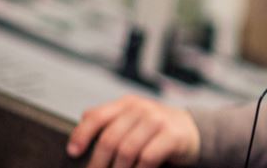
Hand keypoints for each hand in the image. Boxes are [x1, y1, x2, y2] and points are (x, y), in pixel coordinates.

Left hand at [68, 95, 200, 167]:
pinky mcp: (172, 135)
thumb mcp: (133, 120)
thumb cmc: (156, 130)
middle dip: (98, 163)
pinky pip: (148, 158)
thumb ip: (111, 123)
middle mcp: (140, 108)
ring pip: (127, 150)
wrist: (193, 130)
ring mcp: (157, 120)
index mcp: (126, 104)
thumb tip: (78, 140)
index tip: (73, 152)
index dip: (81, 134)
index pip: (96, 116)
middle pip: (109, 138)